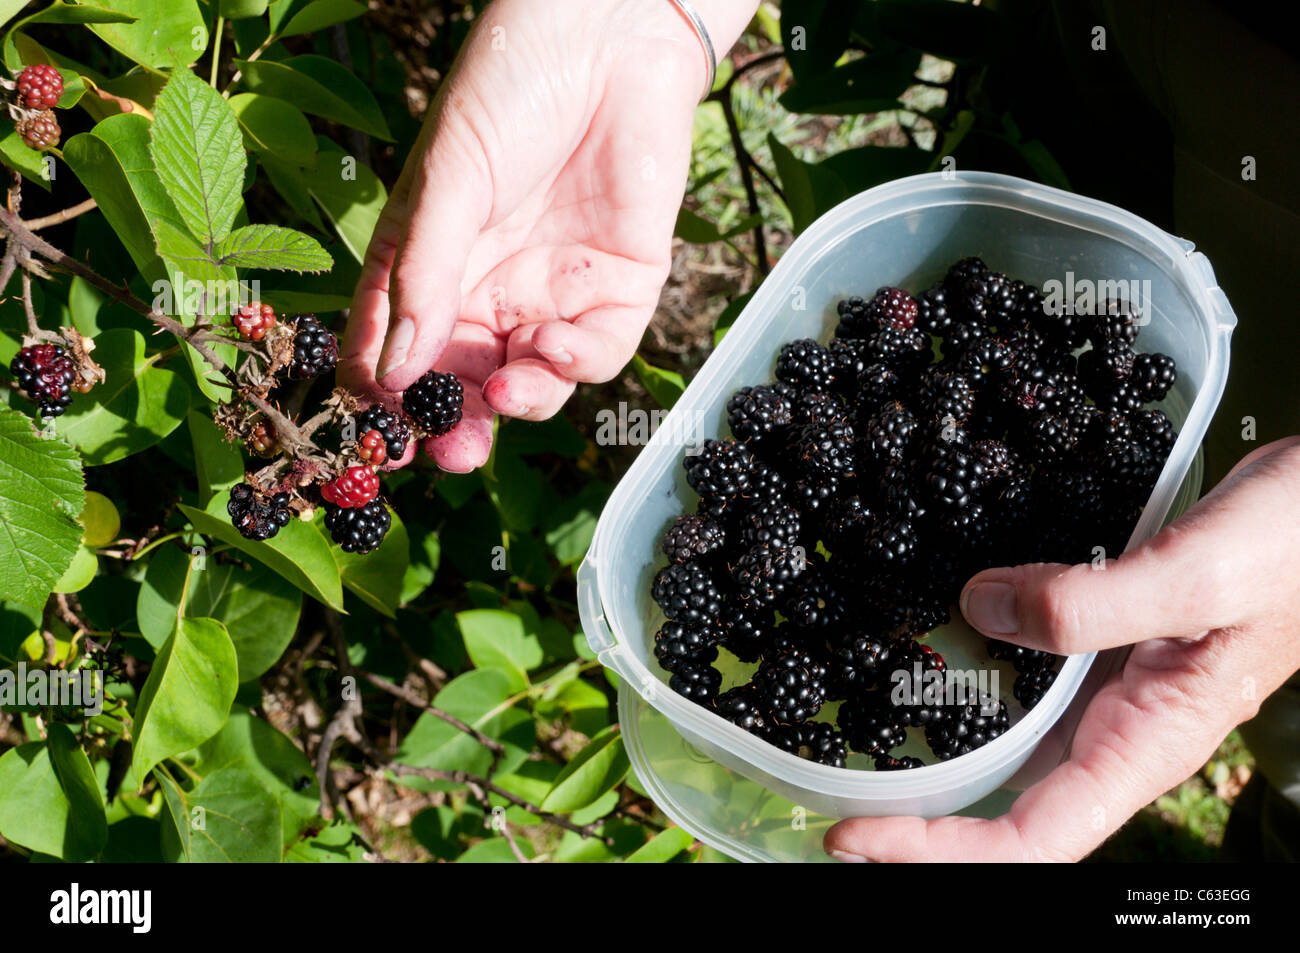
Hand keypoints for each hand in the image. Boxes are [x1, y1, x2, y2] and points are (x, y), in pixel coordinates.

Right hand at [339, 0, 711, 471]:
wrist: (608, 35)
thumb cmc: (509, 89)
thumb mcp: (447, 183)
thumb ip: (422, 277)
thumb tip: (388, 374)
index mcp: (434, 265)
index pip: (402, 349)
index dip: (389, 402)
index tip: (381, 444)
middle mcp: (493, 289)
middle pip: (470, 382)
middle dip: (459, 424)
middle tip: (450, 454)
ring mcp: (557, 292)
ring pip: (535, 380)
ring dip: (519, 400)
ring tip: (505, 395)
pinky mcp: (621, 287)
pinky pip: (598, 352)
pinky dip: (576, 363)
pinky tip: (555, 345)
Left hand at [824, 436, 1299, 861]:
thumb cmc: (1296, 544)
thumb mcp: (1198, 575)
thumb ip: (1092, 604)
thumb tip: (978, 609)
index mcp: (1146, 745)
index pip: (1031, 840)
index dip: (939, 852)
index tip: (853, 838)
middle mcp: (1119, 732)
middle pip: (1007, 811)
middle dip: (922, 824)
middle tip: (834, 807)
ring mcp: (1110, 692)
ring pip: (1011, 746)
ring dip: (940, 756)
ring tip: (860, 744)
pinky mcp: (1103, 646)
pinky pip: (1027, 678)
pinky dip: (973, 677)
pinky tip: (933, 649)